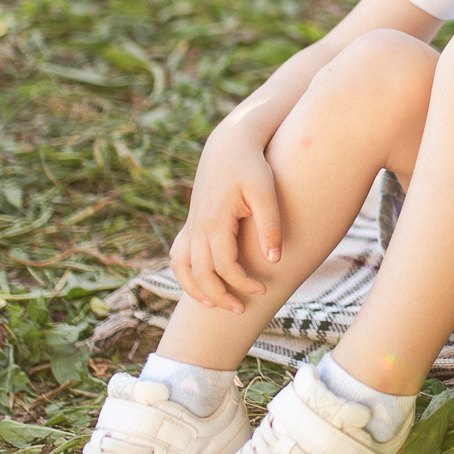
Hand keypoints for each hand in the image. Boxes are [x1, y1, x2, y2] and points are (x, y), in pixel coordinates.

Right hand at [168, 132, 282, 312]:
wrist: (230, 143)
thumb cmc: (252, 165)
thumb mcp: (266, 191)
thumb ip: (269, 225)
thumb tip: (274, 260)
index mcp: (215, 220)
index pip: (224, 266)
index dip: (243, 283)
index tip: (263, 289)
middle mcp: (198, 225)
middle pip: (201, 274)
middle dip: (220, 296)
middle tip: (241, 309)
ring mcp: (191, 224)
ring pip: (183, 268)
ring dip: (197, 290)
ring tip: (216, 304)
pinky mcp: (192, 221)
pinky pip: (178, 254)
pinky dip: (184, 273)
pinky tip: (198, 283)